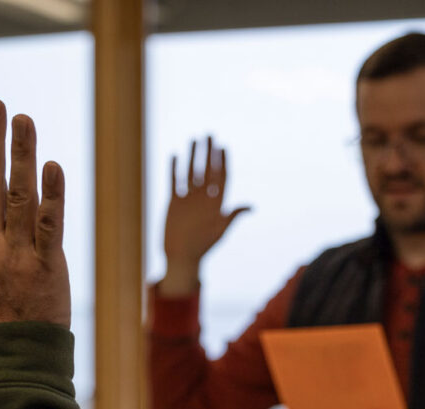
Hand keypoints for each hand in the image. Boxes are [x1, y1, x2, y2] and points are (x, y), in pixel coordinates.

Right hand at [160, 136, 249, 295]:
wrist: (181, 257)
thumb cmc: (204, 247)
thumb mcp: (220, 231)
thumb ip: (232, 216)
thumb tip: (250, 206)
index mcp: (217, 203)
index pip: (222, 177)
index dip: (223, 162)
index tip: (224, 147)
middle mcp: (204, 198)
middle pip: (207, 170)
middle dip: (209, 153)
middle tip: (210, 135)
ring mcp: (188, 199)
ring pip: (191, 172)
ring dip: (193, 156)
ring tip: (194, 139)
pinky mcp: (174, 202)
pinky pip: (174, 181)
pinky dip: (174, 169)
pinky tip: (175, 155)